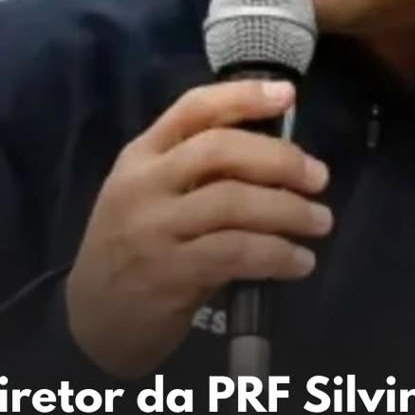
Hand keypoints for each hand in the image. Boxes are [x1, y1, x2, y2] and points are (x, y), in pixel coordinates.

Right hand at [65, 79, 330, 376]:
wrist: (93, 318)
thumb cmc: (137, 248)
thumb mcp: (151, 196)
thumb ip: (198, 172)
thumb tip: (279, 156)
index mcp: (141, 155)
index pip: (193, 109)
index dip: (243, 95)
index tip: (288, 95)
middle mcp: (143, 184)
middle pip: (220, 150)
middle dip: (280, 159)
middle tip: (319, 178)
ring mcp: (152, 228)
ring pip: (233, 202)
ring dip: (289, 211)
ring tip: (320, 223)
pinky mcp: (168, 273)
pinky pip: (236, 253)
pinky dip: (278, 254)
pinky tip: (300, 262)